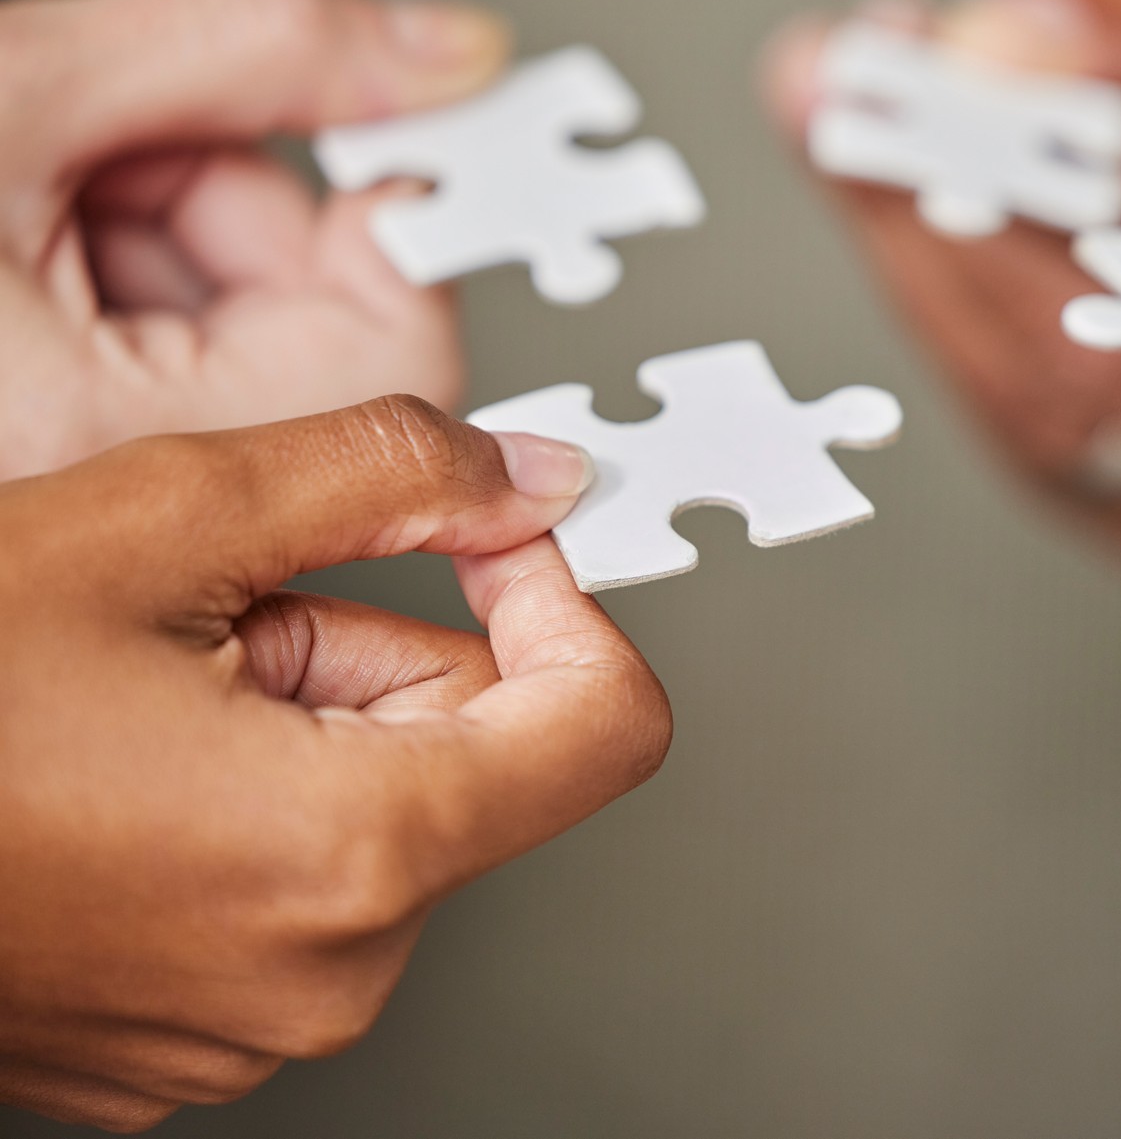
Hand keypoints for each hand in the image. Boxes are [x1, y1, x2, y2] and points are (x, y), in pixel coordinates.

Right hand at [0, 0, 512, 481]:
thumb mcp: (24, 81)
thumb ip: (256, 52)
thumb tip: (448, 58)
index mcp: (92, 433)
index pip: (398, 364)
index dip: (399, 232)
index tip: (388, 149)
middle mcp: (105, 492)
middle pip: (334, 347)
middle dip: (258, 214)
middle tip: (147, 142)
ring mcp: (99, 477)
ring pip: (260, 341)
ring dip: (191, 225)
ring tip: (60, 182)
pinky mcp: (80, 447)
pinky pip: (191, 357)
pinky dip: (146, 264)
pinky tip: (55, 226)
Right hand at [0, 396, 670, 1129]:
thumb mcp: (162, 519)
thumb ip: (388, 473)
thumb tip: (528, 474)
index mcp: (353, 852)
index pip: (608, 724)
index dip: (567, 604)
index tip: (493, 543)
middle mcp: (327, 972)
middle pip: (477, 755)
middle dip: (375, 651)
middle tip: (216, 615)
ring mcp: (256, 1024)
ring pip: (383, 808)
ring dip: (302, 719)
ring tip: (137, 692)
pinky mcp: (194, 1036)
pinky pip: (304, 881)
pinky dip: (254, 798)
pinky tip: (123, 767)